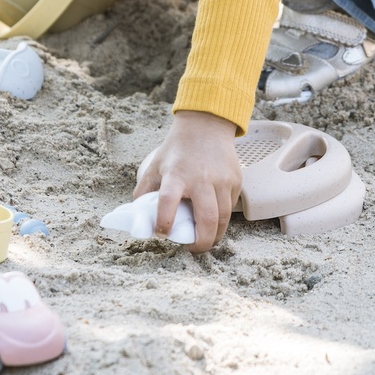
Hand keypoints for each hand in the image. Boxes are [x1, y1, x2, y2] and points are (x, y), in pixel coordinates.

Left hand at [134, 110, 241, 252]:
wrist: (206, 125)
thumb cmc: (177, 149)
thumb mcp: (155, 166)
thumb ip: (144, 192)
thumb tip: (139, 219)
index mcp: (176, 175)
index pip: (168, 201)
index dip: (164, 221)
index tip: (162, 234)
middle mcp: (201, 178)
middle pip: (207, 219)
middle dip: (201, 243)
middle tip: (193, 249)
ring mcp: (222, 180)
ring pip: (222, 219)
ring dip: (214, 236)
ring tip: (204, 240)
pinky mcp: (235, 180)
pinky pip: (230, 207)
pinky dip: (222, 218)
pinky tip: (213, 218)